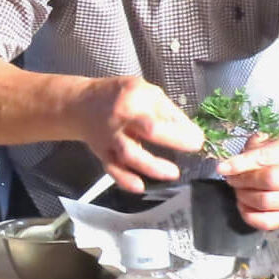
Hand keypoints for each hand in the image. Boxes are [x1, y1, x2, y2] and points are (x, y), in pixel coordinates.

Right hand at [73, 76, 204, 191]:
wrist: (80, 105)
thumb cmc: (118, 96)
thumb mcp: (144, 91)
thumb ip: (165, 110)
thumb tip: (190, 131)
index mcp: (133, 97)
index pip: (163, 111)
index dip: (183, 126)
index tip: (198, 136)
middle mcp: (121, 117)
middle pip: (149, 130)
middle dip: (174, 139)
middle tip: (194, 146)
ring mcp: (110, 137)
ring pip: (130, 154)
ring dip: (152, 166)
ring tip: (172, 174)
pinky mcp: (102, 153)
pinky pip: (113, 169)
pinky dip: (125, 179)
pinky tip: (140, 187)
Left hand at [214, 131, 278, 230]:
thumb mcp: (270, 140)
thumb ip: (251, 147)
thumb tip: (230, 163)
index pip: (264, 157)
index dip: (240, 164)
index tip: (222, 168)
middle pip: (267, 180)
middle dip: (242, 180)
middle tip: (232, 178)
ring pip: (265, 201)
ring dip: (244, 196)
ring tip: (239, 189)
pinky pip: (266, 222)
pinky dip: (249, 215)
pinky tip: (244, 204)